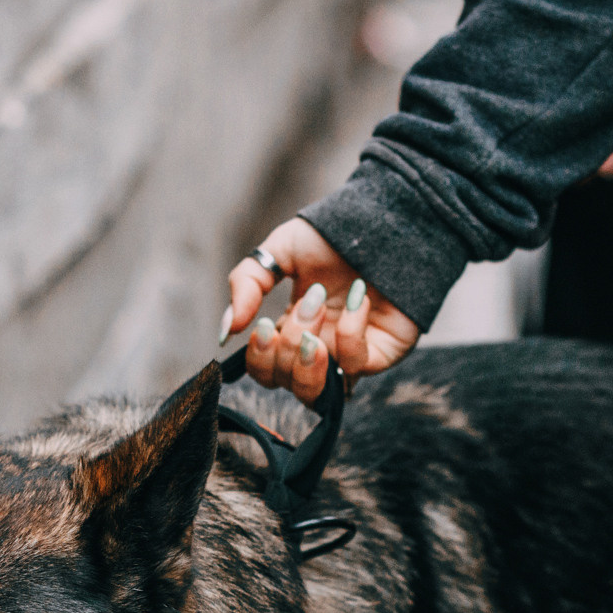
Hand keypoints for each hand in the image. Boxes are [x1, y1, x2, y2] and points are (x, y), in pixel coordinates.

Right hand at [222, 218, 421, 404]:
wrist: (385, 219)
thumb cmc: (334, 234)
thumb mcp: (278, 250)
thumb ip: (246, 284)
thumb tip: (227, 332)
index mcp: (293, 329)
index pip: (264, 369)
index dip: (258, 357)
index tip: (260, 324)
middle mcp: (319, 348)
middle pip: (285, 384)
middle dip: (286, 347)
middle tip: (306, 304)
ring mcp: (349, 356)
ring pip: (314, 393)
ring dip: (306, 356)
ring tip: (318, 311)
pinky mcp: (381, 354)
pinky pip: (355, 365)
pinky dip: (349, 333)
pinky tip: (359, 298)